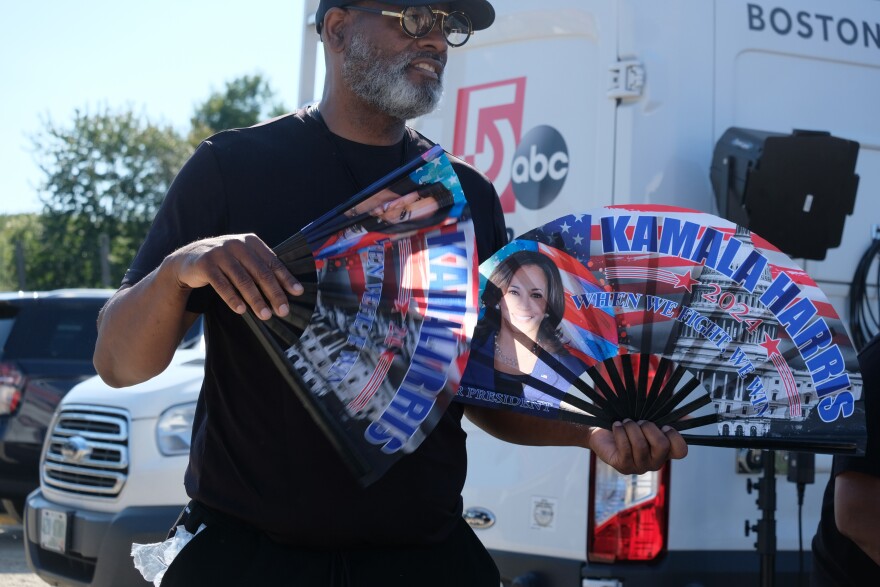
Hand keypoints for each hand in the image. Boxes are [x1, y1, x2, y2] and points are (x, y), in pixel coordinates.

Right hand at [169, 234, 302, 319]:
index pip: (273, 262)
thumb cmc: (224, 264)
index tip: (298, 293)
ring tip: (265, 315)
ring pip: (243, 279)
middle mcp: (237, 244)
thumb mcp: (243, 261)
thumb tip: (288, 291)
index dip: (286, 278)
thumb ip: (261, 270)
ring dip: (255, 299)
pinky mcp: (205, 263)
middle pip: (260, 272)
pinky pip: (222, 284)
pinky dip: (232, 298)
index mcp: (251, 242)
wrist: (188, 261)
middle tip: (283, 311)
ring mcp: (220, 252)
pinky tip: (241, 310)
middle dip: (274, 293)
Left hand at [588, 420, 687, 474]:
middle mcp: (655, 461)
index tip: (664, 425)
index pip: (681, 451)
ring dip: (632, 428)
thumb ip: (670, 417)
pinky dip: (620, 432)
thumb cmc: (630, 424)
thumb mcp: (650, 418)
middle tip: (640, 421)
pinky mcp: (623, 466)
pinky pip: (625, 448)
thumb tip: (689, 417)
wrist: (603, 430)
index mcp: (665, 451)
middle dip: (649, 428)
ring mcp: (639, 466)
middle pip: (662, 446)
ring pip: (641, 445)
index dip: (675, 436)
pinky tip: (617, 426)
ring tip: (625, 422)